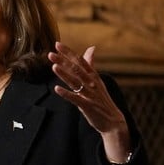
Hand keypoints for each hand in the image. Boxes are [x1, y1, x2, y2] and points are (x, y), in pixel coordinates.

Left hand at [48, 42, 130, 161]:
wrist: (113, 120)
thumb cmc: (101, 99)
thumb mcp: (96, 80)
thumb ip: (90, 65)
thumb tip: (91, 48)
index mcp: (93, 76)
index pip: (80, 61)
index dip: (69, 53)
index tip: (57, 44)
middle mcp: (92, 83)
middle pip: (77, 69)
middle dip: (63, 61)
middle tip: (50, 54)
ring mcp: (90, 94)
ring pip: (76, 82)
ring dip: (64, 74)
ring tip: (53, 67)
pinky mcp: (88, 106)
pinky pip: (76, 98)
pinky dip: (66, 93)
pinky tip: (57, 89)